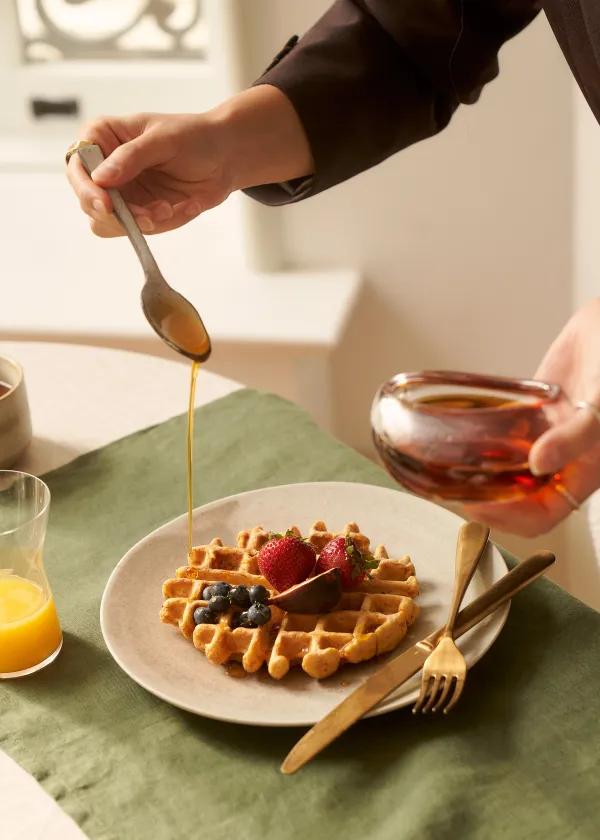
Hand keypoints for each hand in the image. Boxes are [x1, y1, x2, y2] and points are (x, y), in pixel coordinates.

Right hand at [67, 111, 232, 236]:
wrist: (225, 157)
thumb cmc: (193, 136)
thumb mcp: (164, 140)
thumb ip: (132, 157)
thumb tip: (101, 178)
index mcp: (102, 138)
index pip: (78, 167)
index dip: (87, 189)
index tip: (107, 205)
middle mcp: (105, 168)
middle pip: (89, 203)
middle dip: (119, 215)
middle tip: (151, 217)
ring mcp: (122, 194)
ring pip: (110, 224)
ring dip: (142, 223)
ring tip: (170, 209)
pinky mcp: (140, 213)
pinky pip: (141, 230)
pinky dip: (163, 224)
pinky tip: (185, 206)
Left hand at [464, 299, 599, 535]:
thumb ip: (574, 439)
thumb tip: (539, 464)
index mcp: (582, 475)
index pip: (539, 517)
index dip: (505, 519)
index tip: (471, 505)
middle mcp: (561, 461)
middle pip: (515, 496)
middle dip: (480, 496)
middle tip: (441, 485)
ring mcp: (545, 435)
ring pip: (505, 464)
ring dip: (475, 467)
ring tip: (438, 461)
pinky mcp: (534, 410)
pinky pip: (503, 427)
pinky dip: (481, 430)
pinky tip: (455, 426)